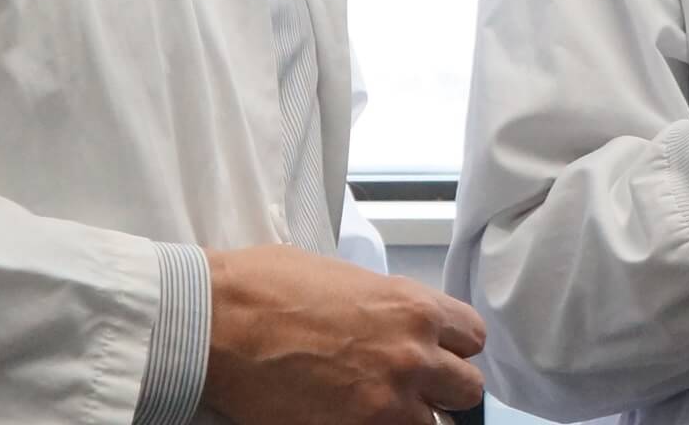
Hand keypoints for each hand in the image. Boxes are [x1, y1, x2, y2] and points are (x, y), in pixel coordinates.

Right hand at [200, 243, 485, 424]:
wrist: (216, 322)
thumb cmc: (266, 287)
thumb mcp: (344, 278)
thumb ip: (384, 305)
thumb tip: (389, 321)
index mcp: (413, 307)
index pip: (472, 337)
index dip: (452, 347)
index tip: (434, 353)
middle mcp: (412, 356)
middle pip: (466, 389)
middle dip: (442, 389)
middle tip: (409, 388)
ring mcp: (386, 403)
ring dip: (411, 417)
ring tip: (376, 408)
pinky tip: (352, 418)